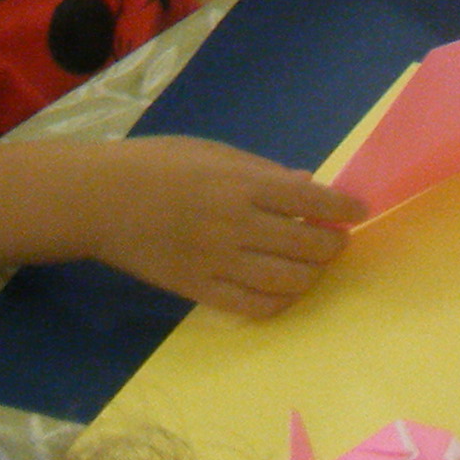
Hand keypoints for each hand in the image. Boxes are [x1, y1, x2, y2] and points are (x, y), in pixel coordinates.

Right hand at [86, 135, 364, 316]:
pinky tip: (284, 291)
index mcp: (242, 182)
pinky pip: (251, 306)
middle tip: (334, 241)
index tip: (358, 212)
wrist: (101, 199)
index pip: (312, 200)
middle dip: (332, 245)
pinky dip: (278, 302)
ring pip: (286, 280)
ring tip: (313, 267)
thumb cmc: (157, 164)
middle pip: (307, 244)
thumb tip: (309, 186)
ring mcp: (217, 260)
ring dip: (311, 275)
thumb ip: (263, 172)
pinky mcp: (198, 288)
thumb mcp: (213, 152)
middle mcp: (236, 223)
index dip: (344, 208)